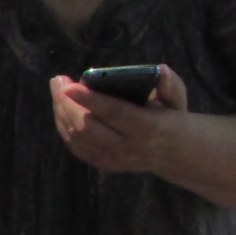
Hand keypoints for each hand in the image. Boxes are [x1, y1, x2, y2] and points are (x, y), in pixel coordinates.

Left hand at [49, 65, 188, 173]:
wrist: (175, 153)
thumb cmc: (172, 118)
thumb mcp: (178, 100)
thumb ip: (171, 85)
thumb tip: (160, 70)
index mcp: (147, 128)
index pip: (114, 113)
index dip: (90, 99)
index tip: (70, 86)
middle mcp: (128, 147)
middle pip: (87, 127)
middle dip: (67, 102)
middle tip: (59, 80)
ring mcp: (114, 159)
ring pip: (77, 137)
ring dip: (61, 111)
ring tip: (57, 88)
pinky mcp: (103, 164)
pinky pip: (76, 146)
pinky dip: (64, 125)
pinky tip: (60, 107)